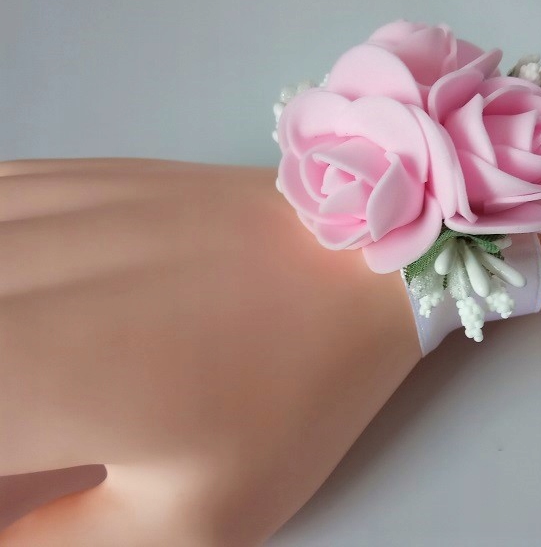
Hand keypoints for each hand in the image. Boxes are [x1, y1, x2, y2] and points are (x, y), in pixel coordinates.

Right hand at [0, 157, 418, 545]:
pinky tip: (14, 302)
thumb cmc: (291, 392)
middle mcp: (6, 279)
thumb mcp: (189, 517)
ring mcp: (30, 210)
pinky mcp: (62, 176)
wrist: (358, 258)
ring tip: (35, 385)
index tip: (21, 481)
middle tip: (30, 431)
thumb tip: (3, 535)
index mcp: (27, 377)